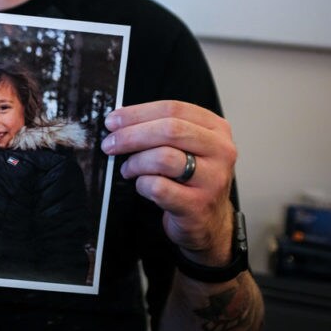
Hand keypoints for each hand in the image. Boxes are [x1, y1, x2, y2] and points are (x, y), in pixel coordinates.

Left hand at [103, 100, 235, 265]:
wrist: (209, 221)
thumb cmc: (191, 179)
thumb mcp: (186, 147)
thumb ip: (161, 129)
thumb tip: (119, 120)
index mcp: (216, 129)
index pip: (173, 109)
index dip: (137, 113)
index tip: (113, 120)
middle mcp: (220, 150)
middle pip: (169, 130)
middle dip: (131, 135)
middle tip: (110, 144)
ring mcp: (213, 179)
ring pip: (164, 157)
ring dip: (136, 162)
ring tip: (128, 169)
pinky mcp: (198, 205)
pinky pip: (159, 187)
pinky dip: (142, 184)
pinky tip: (142, 185)